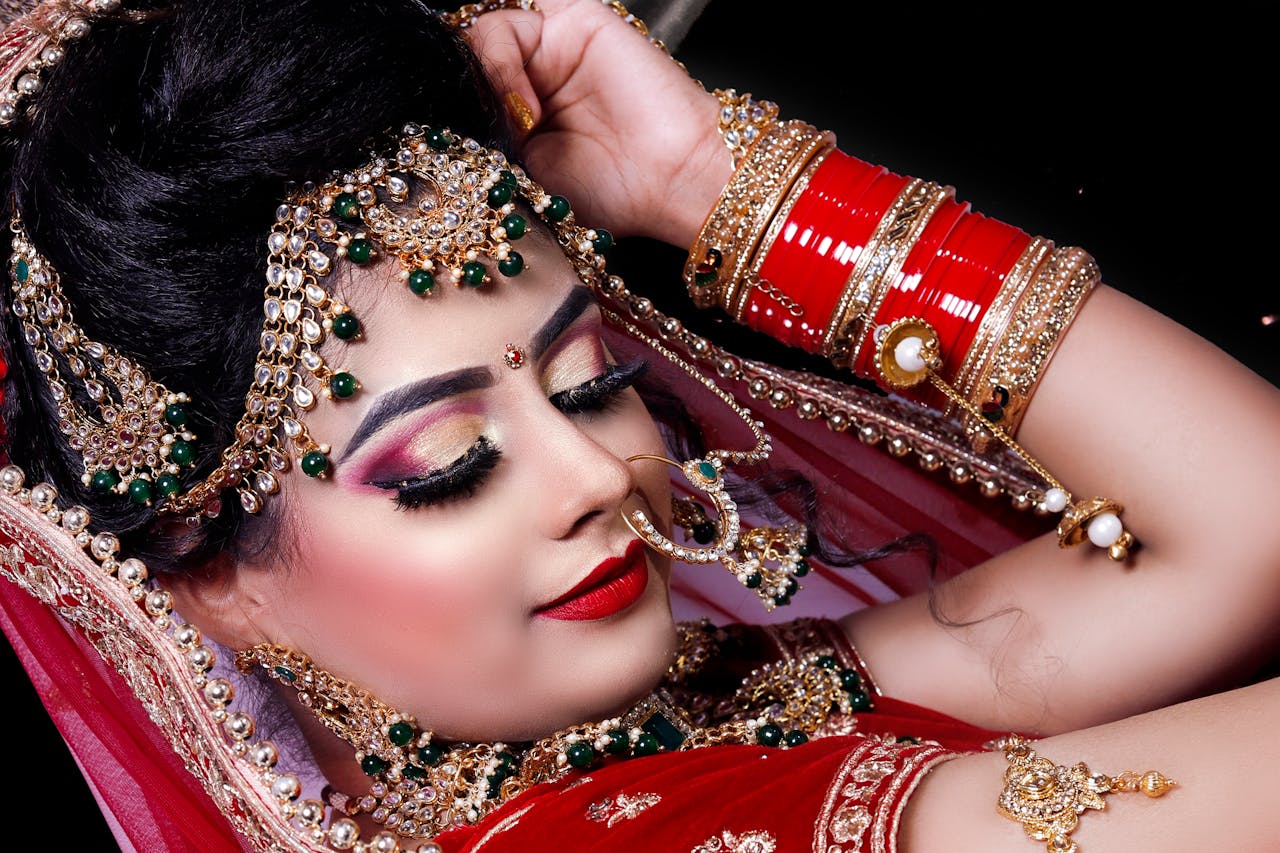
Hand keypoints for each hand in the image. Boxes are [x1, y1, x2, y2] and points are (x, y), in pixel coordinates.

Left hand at [461, 0, 730, 246]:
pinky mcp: (577, 20)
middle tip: (496, 140)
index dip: (452, 110)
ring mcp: (554, 46)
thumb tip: (447, 119)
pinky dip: (502, 52)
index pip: (464, 90)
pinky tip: (525, 100)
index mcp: (519, 114)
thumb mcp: (525, 174)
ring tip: (523, 126)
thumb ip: (486, 137)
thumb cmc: (612, 194)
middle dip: (467, 96)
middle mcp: (534, 75)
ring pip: (485, 34)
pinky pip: (518, 12)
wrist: (673, 182)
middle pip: (468, 60)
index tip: (463, 150)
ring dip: (489, 80)